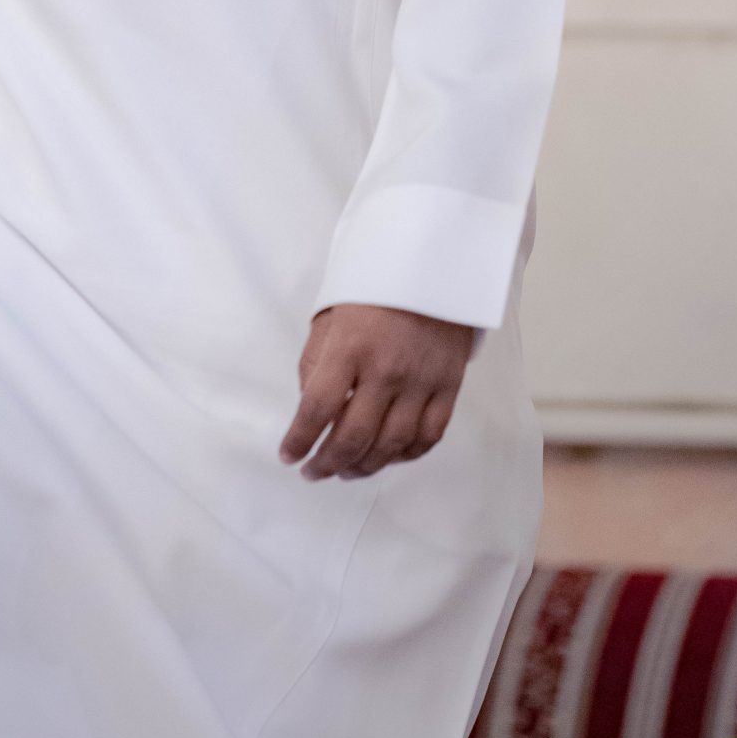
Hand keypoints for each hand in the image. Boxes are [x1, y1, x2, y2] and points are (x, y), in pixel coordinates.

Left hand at [279, 303, 473, 481]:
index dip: (299, 440)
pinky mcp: (448, 386)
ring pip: (391, 445)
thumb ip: (315, 364)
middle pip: (354, 437)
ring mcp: (420, 381)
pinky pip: (428, 436)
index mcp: (349, 347)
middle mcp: (385, 369)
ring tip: (346, 471)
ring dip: (364, 467)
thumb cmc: (372, 289)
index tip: (288, 456)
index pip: (317, 409)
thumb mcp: (330, 317)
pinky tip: (387, 457)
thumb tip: (311, 412)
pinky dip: (405, 456)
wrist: (432, 264)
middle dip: (328, 464)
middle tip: (314, 473)